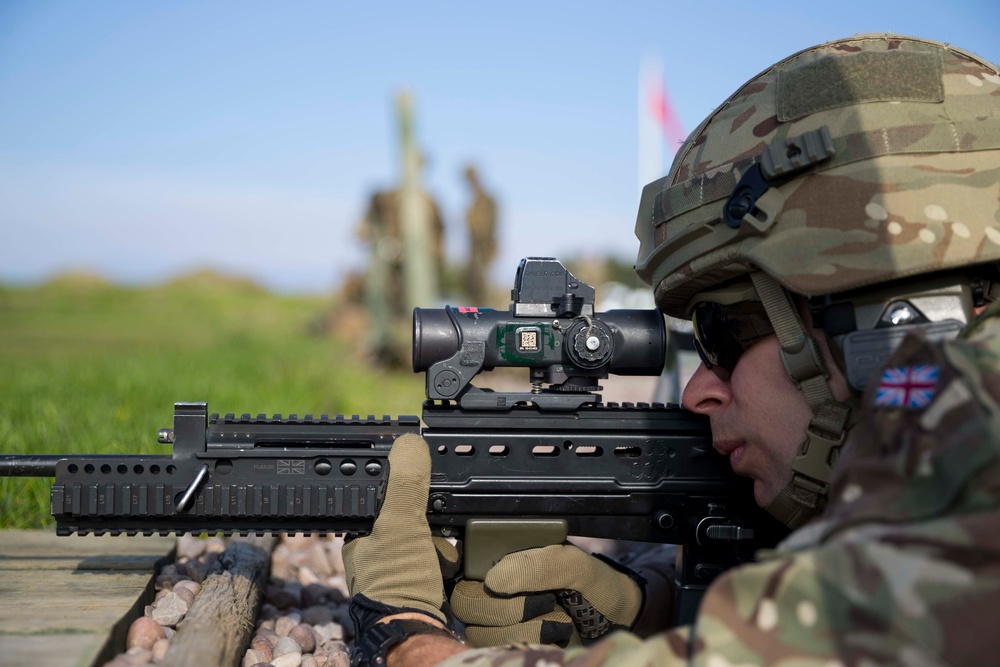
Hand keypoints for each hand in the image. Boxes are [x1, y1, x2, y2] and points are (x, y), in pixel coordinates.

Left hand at [342, 434, 446, 629]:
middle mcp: (373, 546)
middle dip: (428, 518)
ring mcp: (396, 563)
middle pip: (411, 509)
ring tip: (436, 552)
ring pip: (429, 530)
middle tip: (428, 532)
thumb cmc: (396, 584)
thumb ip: (404, 483)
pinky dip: (447, 555)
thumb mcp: (400, 523)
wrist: (418, 631)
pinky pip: (439, 553)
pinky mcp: (419, 578)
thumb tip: (409, 442)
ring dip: (440, 538)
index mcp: (359, 530)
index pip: (383, 489)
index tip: (422, 489)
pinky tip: (446, 563)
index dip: (404, 484)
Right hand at [451, 543, 644, 646]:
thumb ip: (539, 565)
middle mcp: (495, 588)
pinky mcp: (508, 645)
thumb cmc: (593, 584)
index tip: (498, 583)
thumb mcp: (575, 565)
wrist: (615, 618)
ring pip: (478, 632)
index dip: (467, 572)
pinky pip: (494, 651)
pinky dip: (526, 646)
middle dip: (506, 608)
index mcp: (505, 559)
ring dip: (522, 631)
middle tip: (545, 602)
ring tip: (556, 623)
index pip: (462, 563)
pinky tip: (552, 640)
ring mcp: (499, 621)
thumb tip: (494, 581)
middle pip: (465, 602)